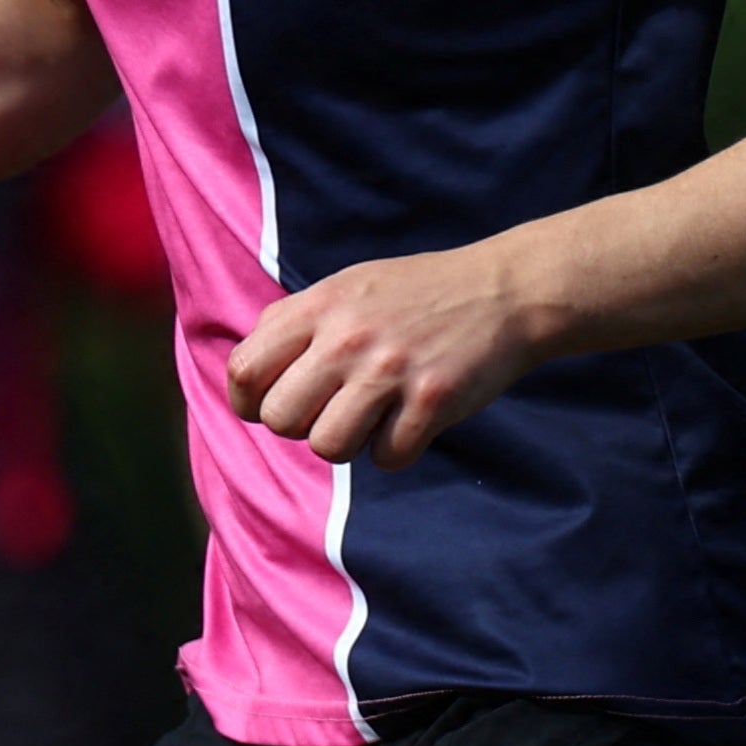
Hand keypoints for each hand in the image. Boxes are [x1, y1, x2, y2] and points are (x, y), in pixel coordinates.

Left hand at [225, 242, 541, 466]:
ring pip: (328, 446)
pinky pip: (386, 458)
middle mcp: (348, 337)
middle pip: (280, 419)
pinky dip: (396, 450)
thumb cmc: (416, 294)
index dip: (249, 403)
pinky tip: (411, 420)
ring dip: (349, 444)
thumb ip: (295, 324)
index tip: (275, 406)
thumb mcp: (347, 287)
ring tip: (373, 417)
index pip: (243, 371)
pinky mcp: (432, 400)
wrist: (502, 290)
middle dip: (302, 427)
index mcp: (319, 305)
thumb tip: (247, 378)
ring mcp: (390, 369)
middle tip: (334, 409)